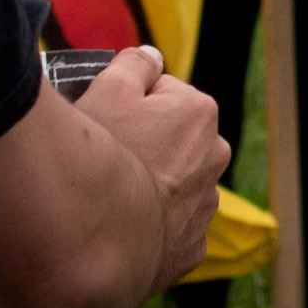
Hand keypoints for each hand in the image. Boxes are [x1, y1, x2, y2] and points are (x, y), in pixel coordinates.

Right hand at [68, 44, 230, 285]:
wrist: (94, 240)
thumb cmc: (102, 156)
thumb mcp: (108, 88)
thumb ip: (134, 64)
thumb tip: (150, 56)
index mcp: (199, 114)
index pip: (160, 96)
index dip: (125, 106)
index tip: (103, 122)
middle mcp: (213, 160)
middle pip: (170, 142)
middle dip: (143, 146)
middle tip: (104, 159)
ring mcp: (203, 209)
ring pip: (170, 187)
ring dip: (148, 188)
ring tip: (109, 199)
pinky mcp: (188, 251)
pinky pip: (165, 230)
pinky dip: (146, 229)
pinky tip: (119, 229)